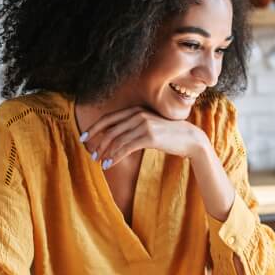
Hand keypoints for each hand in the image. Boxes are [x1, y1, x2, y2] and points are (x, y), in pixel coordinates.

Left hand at [83, 106, 205, 168]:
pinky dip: (115, 157)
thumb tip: (116, 138)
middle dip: (98, 143)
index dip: (94, 128)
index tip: (84, 137)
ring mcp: (144, 125)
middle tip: (92, 154)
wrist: (190, 138)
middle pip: (110, 129)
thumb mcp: (150, 125)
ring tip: (100, 162)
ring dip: (106, 152)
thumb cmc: (169, 135)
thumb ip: (134, 127)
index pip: (109, 118)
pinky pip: (126, 148)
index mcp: (136, 110)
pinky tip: (109, 164)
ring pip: (117, 140)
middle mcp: (138, 115)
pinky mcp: (149, 137)